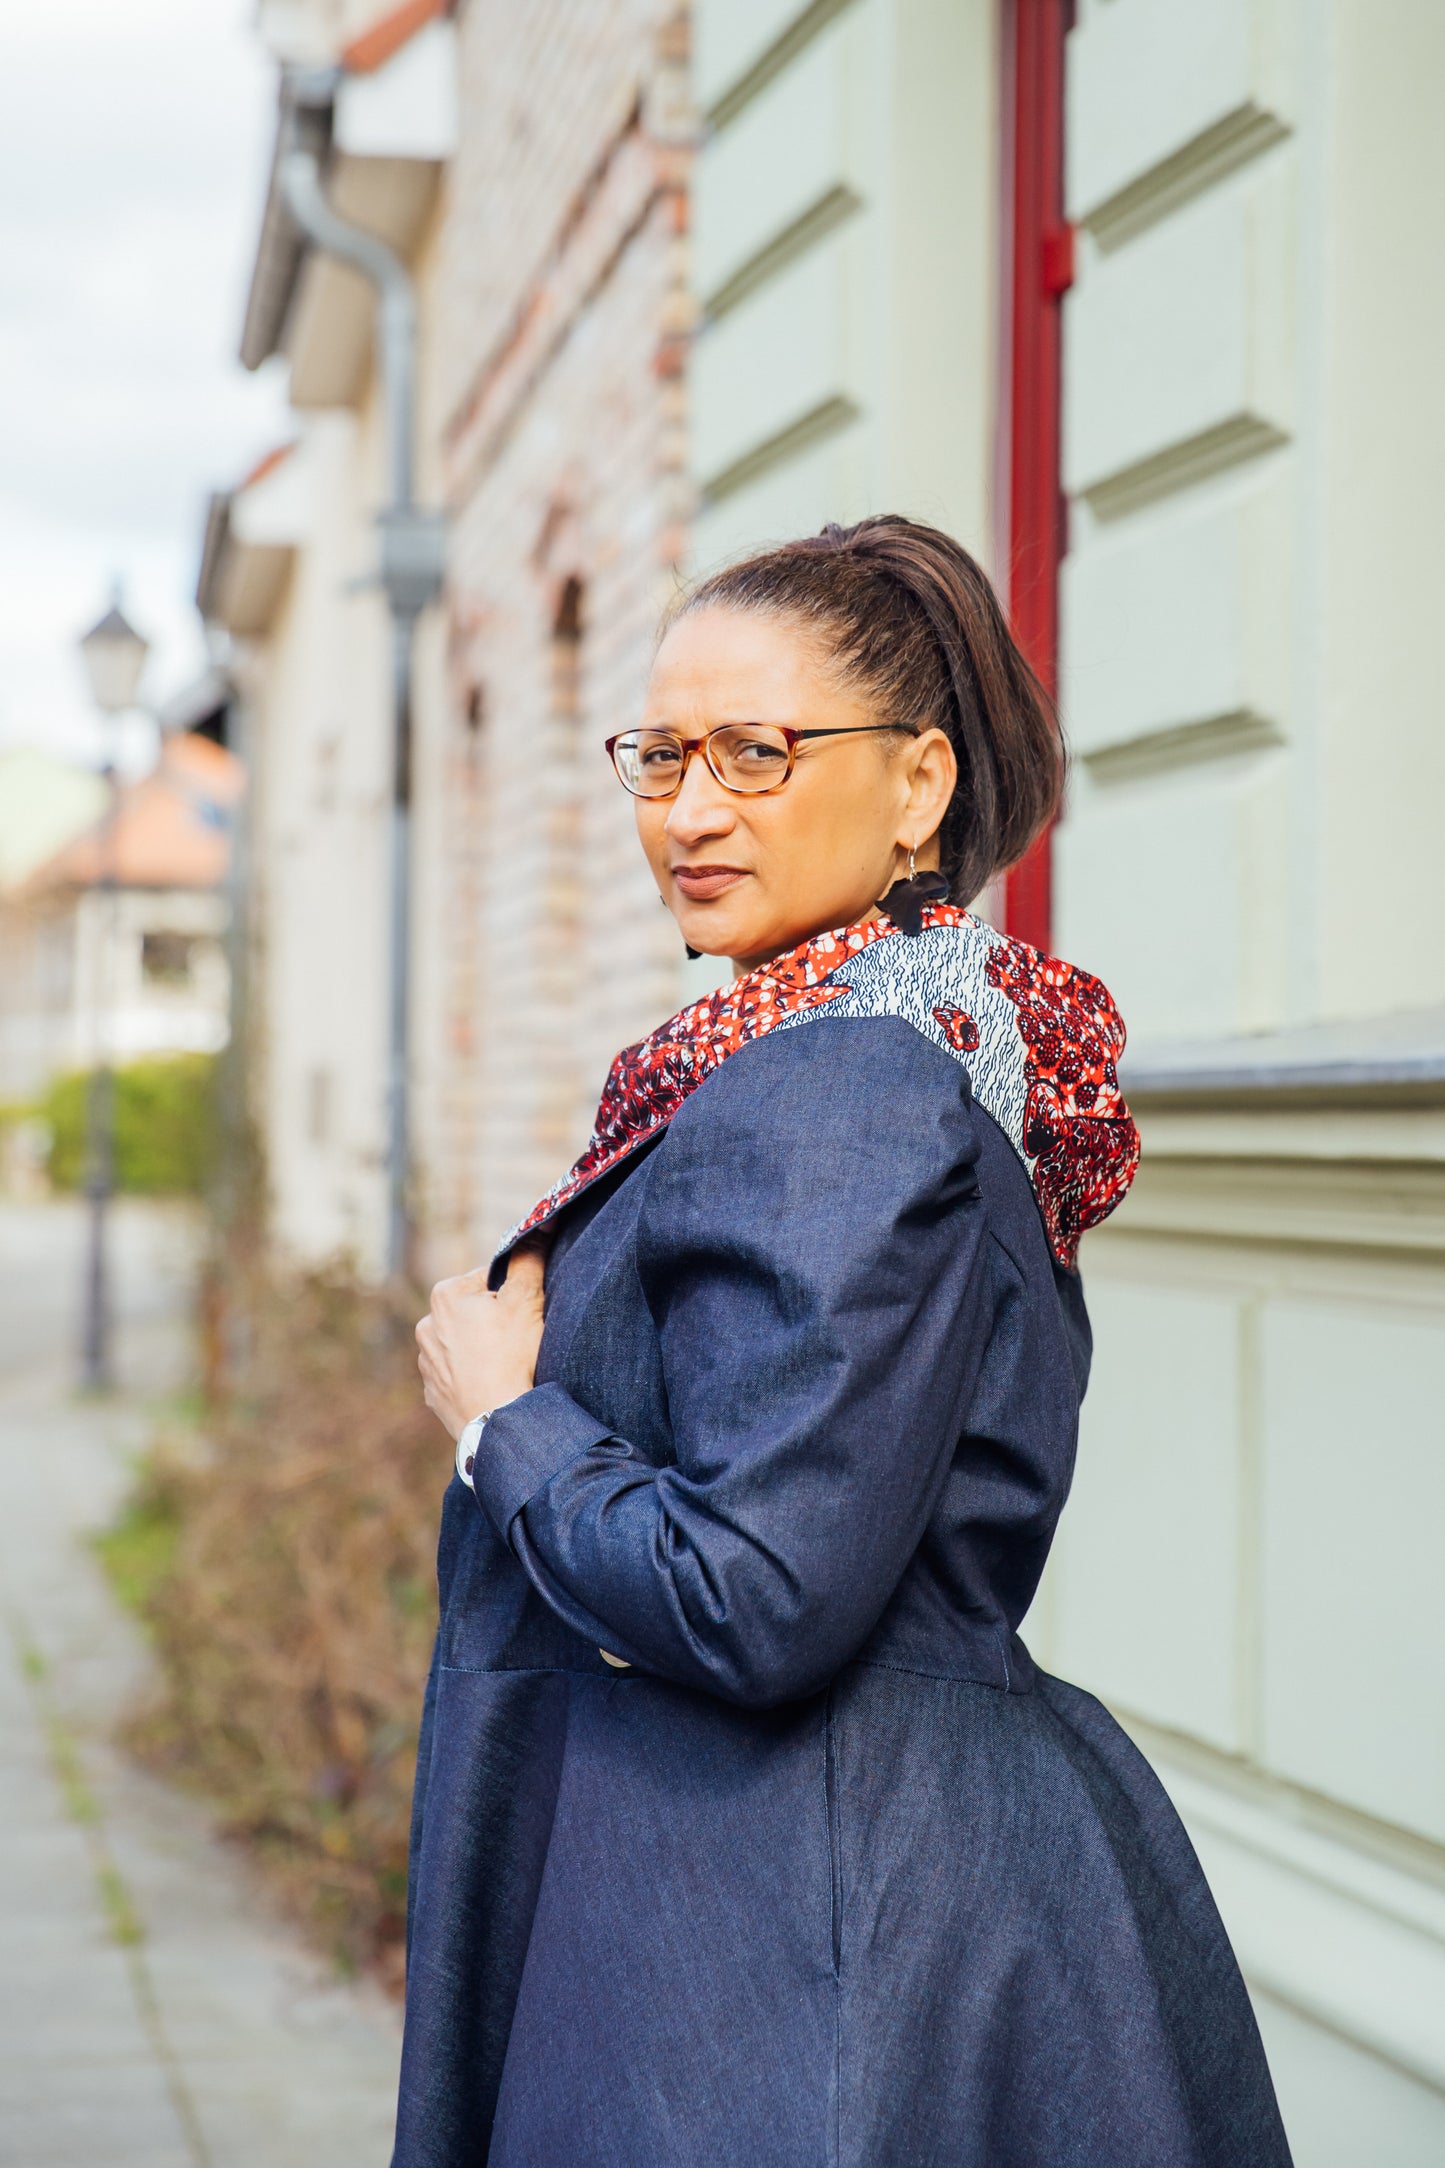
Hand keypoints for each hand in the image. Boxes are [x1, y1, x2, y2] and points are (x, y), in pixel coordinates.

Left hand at [416, 1246, 546, 1440]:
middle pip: (473, 1313)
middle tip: (518, 1341)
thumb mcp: (526, 1299)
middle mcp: (426, 1325)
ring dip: (482, 1349)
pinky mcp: (432, 1393)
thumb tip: (536, 1230)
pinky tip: (493, 1385)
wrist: (497, 1419)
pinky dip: (473, 1377)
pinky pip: (457, 1375)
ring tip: (506, 1366)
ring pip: (463, 1344)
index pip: (488, 1281)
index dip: (512, 1296)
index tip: (524, 1316)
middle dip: (494, 1322)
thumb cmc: (511, 1356)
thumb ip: (528, 1260)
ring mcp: (426, 1362)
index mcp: (444, 1295)